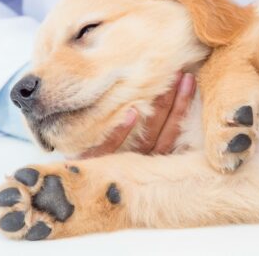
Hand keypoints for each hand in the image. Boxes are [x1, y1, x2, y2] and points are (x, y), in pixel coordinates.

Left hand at [78, 73, 194, 158]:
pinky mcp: (97, 163)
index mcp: (150, 159)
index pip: (174, 131)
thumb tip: (159, 90)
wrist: (69, 184)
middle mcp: (140, 163)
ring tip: (165, 85)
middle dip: (177, 103)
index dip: (182, 106)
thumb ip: (144, 127)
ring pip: (146, 139)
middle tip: (185, 75)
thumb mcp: (126, 146)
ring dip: (158, 111)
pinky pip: (111, 147)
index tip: (189, 79)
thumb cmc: (102, 158)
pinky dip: (122, 131)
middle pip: (166, 132)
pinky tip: (131, 112)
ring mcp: (121, 165)